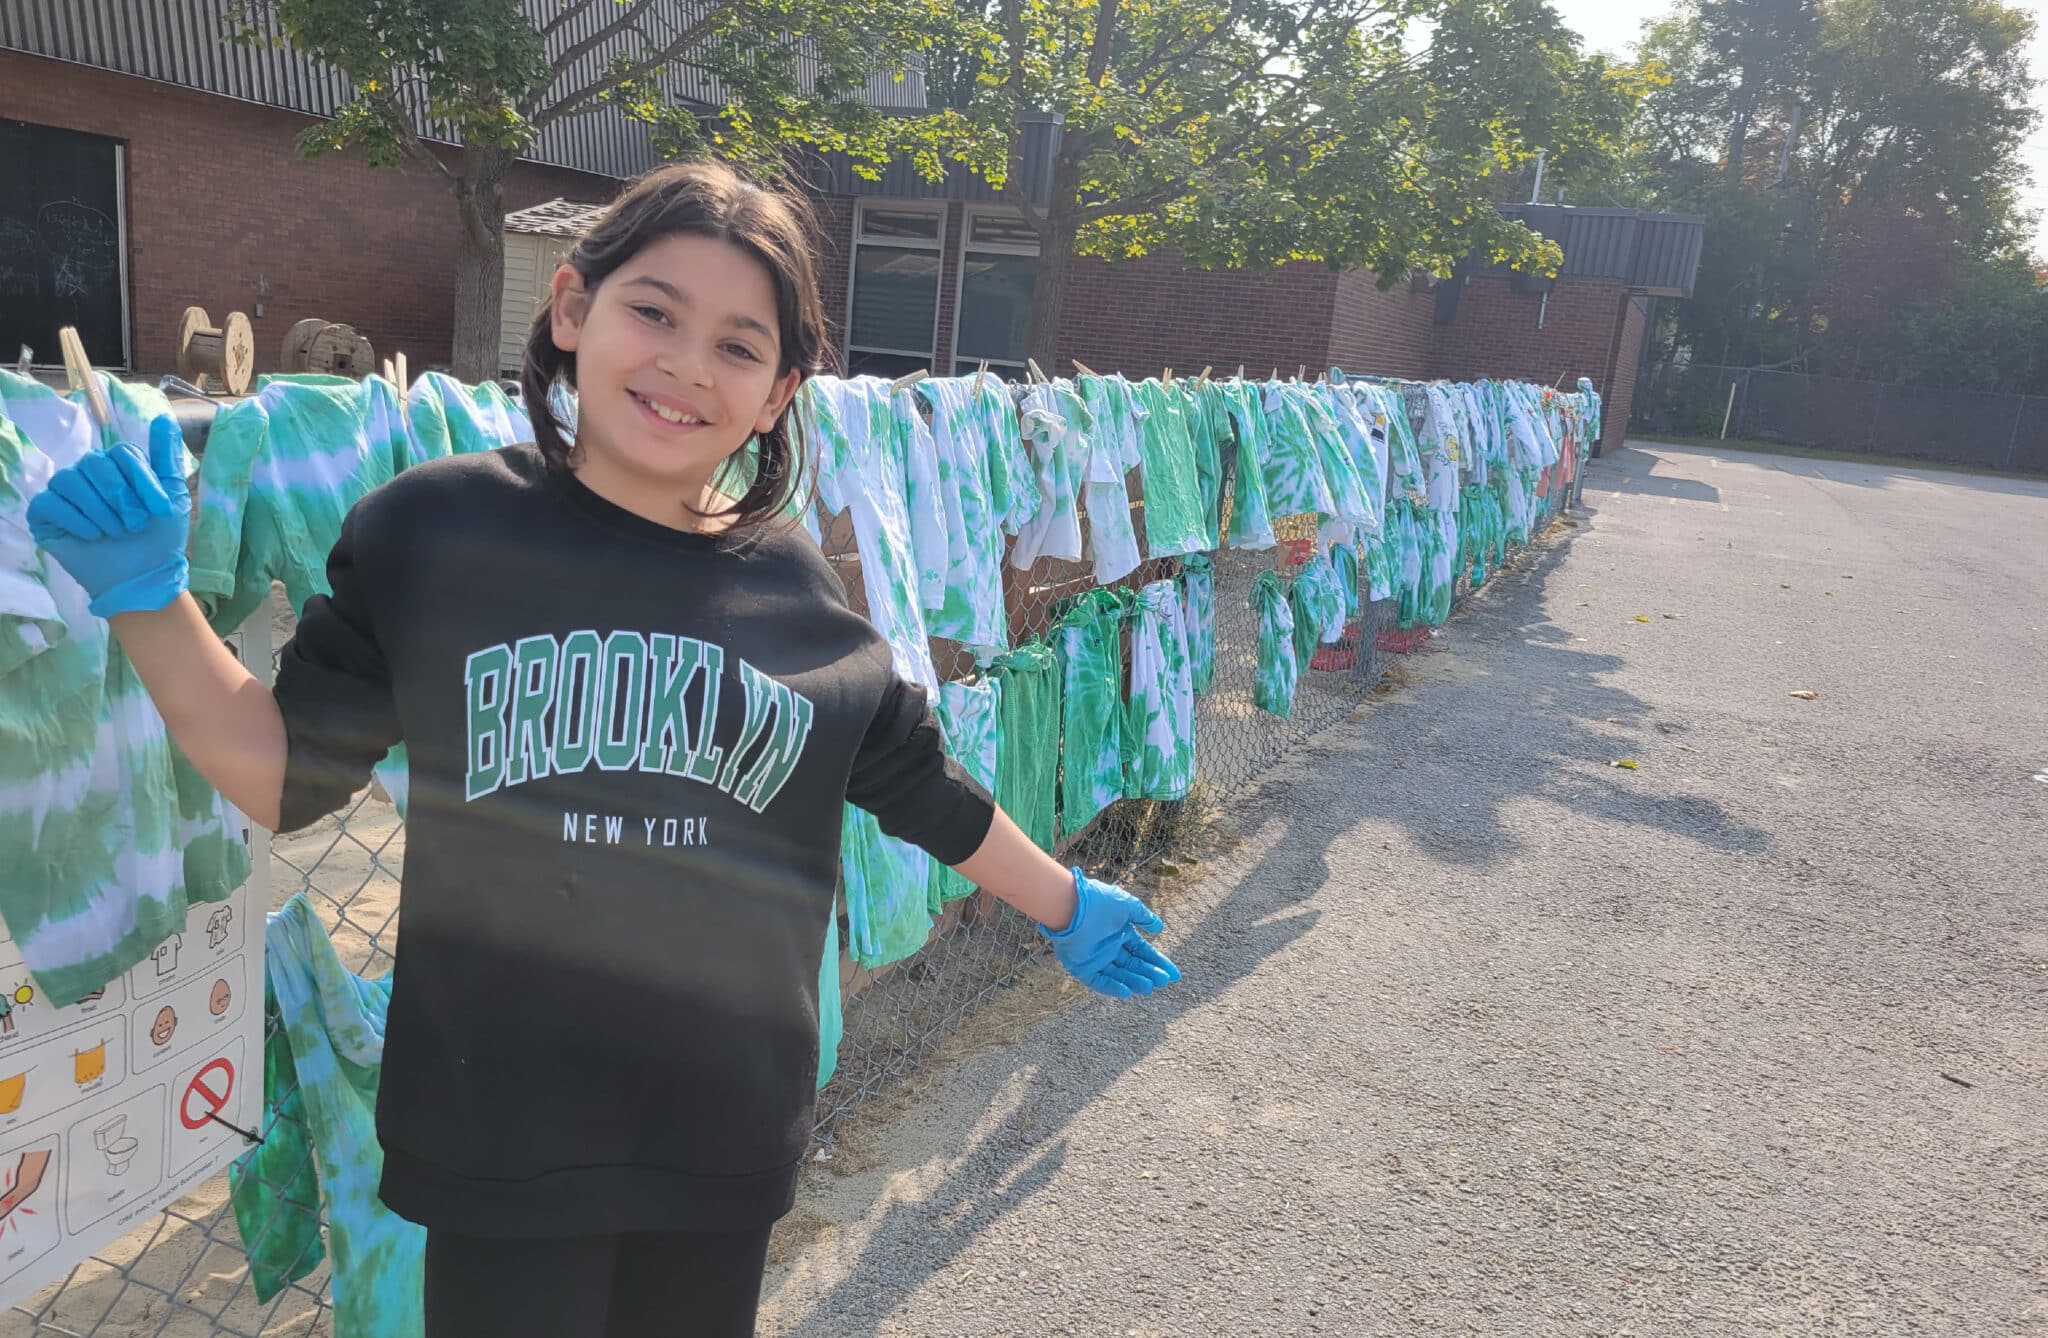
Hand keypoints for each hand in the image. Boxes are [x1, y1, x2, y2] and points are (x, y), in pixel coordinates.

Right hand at [25, 415, 190, 617]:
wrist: (143, 578)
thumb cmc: (158, 538)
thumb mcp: (172, 496)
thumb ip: (166, 458)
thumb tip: (165, 418)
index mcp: (117, 466)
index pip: (122, 452)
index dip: (142, 479)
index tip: (161, 509)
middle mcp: (88, 474)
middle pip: (95, 462)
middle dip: (121, 496)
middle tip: (134, 525)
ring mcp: (65, 493)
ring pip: (70, 480)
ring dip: (100, 511)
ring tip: (116, 533)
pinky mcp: (46, 515)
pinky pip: (49, 502)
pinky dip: (75, 519)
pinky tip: (93, 536)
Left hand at [1041, 869, 1180, 998]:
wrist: (1070, 903)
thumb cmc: (1099, 900)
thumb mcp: (1127, 905)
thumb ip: (1143, 917)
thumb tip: (1159, 927)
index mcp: (1121, 933)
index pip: (1143, 952)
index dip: (1158, 962)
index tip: (1173, 975)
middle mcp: (1110, 947)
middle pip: (1133, 965)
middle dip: (1149, 973)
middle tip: (1162, 982)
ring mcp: (1096, 958)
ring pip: (1119, 974)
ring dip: (1134, 981)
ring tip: (1149, 987)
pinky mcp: (1082, 967)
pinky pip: (1099, 980)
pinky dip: (1112, 986)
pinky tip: (1127, 991)